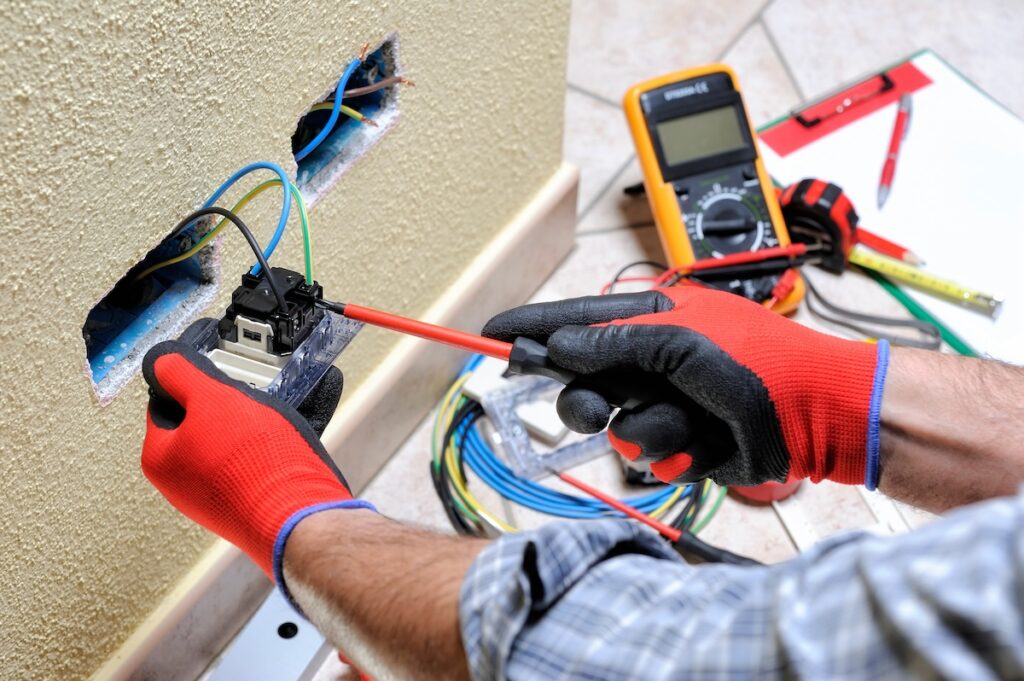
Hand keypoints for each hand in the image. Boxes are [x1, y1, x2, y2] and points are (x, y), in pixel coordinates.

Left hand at [140, 339, 372, 582]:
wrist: (300, 516)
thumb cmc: (254, 465)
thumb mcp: (212, 398)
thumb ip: (181, 373)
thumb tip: (162, 360)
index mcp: (161, 458)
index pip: (164, 401)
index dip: (191, 379)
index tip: (215, 366)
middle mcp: (183, 482)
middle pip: (200, 422)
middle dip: (228, 402)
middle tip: (251, 389)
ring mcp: (217, 495)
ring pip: (232, 441)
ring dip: (254, 421)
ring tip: (277, 412)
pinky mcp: (249, 502)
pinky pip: (255, 461)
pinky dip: (270, 445)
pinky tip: (289, 438)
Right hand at [483, 287, 888, 487]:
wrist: (817, 414)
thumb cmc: (760, 362)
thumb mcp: (681, 342)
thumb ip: (613, 342)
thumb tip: (560, 343)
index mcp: (652, 320)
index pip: (576, 319)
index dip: (533, 327)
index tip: (492, 331)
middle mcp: (653, 360)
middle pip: (583, 382)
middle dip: (587, 400)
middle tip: (596, 410)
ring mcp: (667, 401)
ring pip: (615, 426)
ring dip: (650, 429)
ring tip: (688, 423)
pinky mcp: (682, 441)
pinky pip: (648, 453)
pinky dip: (676, 451)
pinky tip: (707, 442)